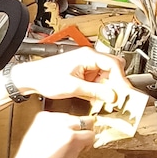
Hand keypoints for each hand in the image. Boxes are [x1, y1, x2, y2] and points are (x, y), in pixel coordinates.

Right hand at [6, 111, 95, 157]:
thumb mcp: (36, 136)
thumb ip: (49, 130)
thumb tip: (62, 132)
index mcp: (43, 116)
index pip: (64, 116)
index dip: (68, 128)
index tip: (65, 136)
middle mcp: (55, 119)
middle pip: (76, 118)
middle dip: (77, 130)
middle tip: (72, 142)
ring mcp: (65, 127)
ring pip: (87, 123)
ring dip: (84, 135)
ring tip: (76, 147)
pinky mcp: (74, 138)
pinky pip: (91, 136)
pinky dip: (88, 144)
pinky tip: (79, 151)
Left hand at [12, 47, 129, 104]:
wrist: (30, 78)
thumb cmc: (45, 77)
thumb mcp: (73, 87)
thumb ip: (95, 91)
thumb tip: (113, 96)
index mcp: (87, 56)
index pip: (114, 64)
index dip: (122, 80)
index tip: (125, 93)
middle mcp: (88, 58)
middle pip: (112, 70)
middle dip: (115, 85)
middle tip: (118, 98)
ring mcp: (85, 65)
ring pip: (105, 77)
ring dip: (106, 89)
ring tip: (106, 101)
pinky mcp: (81, 73)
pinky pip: (96, 81)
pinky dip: (98, 90)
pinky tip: (96, 99)